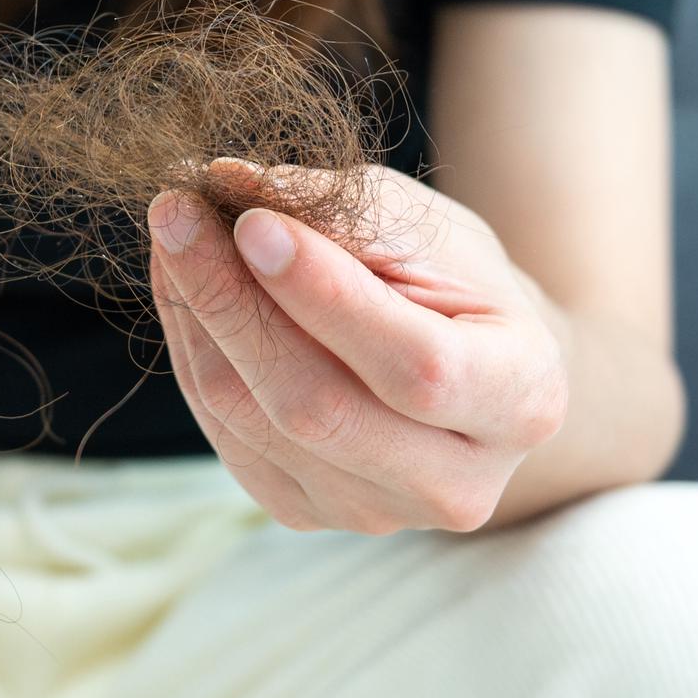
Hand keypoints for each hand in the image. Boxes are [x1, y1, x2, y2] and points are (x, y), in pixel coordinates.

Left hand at [148, 164, 568, 533]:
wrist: (469, 366)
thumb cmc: (457, 282)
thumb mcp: (426, 227)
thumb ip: (340, 212)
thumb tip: (229, 184)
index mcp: (521, 401)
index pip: (414, 366)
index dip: (324, 297)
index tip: (251, 222)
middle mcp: (456, 484)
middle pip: (316, 407)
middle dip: (231, 300)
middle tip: (177, 212)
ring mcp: (376, 513)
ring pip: (252, 420)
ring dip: (196, 316)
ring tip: (176, 232)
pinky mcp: (306, 513)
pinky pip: (222, 433)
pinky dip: (193, 351)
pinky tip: (185, 288)